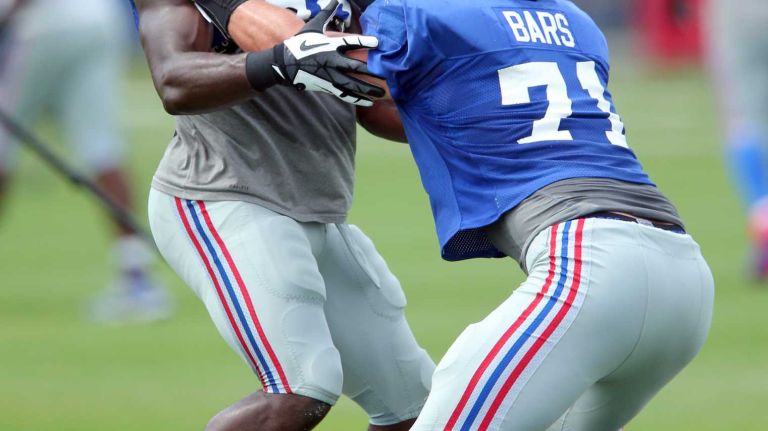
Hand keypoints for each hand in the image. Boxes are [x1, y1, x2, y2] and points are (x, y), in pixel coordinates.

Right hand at [245, 0, 384, 106]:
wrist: (283, 63)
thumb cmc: (299, 43)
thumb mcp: (313, 26)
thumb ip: (327, 13)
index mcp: (329, 45)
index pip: (351, 42)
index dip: (365, 42)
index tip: (378, 43)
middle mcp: (331, 61)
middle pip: (355, 67)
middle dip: (372, 71)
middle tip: (388, 74)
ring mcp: (329, 76)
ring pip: (352, 85)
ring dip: (367, 89)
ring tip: (381, 92)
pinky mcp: (327, 87)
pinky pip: (345, 95)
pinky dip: (358, 99)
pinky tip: (369, 102)